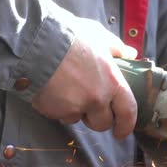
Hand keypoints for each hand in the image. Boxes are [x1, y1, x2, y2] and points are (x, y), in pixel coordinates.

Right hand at [31, 19, 137, 138]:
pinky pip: (61, 115)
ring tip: (68, 91)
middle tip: (90, 106)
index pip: (127, 112)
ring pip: (79, 120)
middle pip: (102, 123)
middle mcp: (97, 98)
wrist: (36, 43)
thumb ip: (116, 48)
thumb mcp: (98, 36)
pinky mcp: (56, 111)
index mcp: (112, 82)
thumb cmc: (69, 36)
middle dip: (97, 119)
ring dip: (76, 111)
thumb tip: (130, 55)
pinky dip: (59, 107)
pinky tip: (54, 90)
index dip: (125, 125)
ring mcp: (76, 107)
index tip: (121, 131)